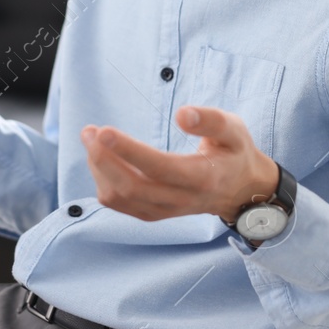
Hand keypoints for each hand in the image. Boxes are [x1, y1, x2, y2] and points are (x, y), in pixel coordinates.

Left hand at [80, 105, 278, 222]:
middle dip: (103, 159)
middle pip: (132, 187)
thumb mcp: (234, 130)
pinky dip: (104, 181)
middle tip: (89, 131)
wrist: (240, 190)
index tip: (103, 131)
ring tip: (91, 139)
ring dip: (99, 169)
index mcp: (202, 177)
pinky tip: (101, 159)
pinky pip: (120, 204)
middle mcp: (182, 199)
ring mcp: (165, 210)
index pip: (159, 167)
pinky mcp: (153, 213)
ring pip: (121, 198)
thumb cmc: (234, 153)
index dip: (128, 151)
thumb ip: (211, 120)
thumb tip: (182, 114)